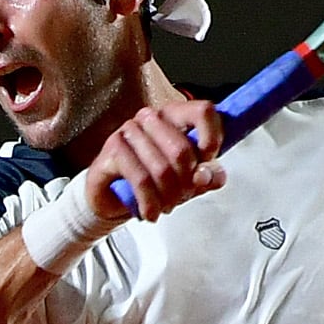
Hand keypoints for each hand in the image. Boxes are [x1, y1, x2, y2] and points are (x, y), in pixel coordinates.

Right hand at [85, 98, 225, 220]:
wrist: (111, 198)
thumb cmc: (150, 182)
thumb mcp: (186, 181)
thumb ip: (206, 176)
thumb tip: (212, 175)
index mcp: (174, 116)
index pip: (203, 112)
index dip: (212, 139)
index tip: (208, 160)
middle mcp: (151, 118)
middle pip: (182, 149)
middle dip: (186, 183)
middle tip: (183, 196)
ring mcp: (129, 131)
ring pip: (162, 169)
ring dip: (168, 197)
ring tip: (166, 206)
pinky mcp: (113, 150)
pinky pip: (141, 179)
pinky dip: (150, 202)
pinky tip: (151, 212)